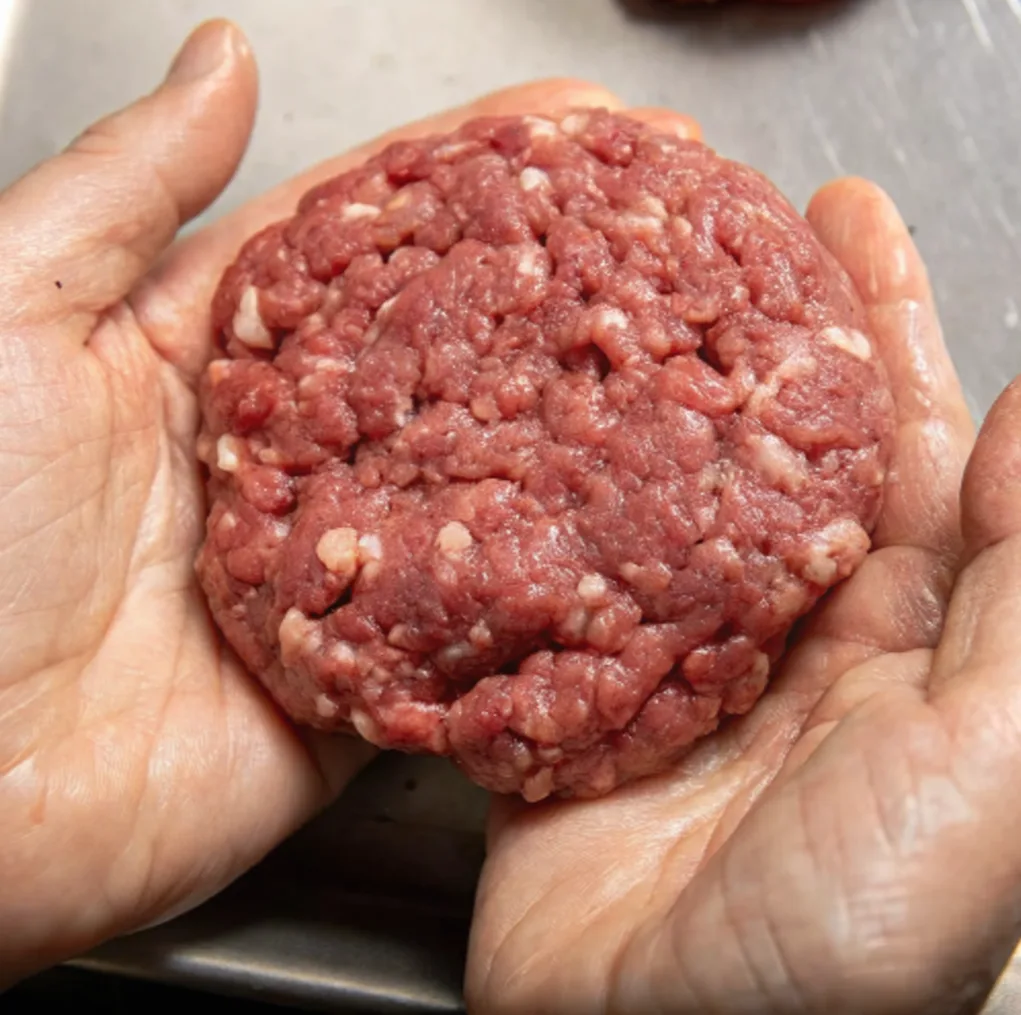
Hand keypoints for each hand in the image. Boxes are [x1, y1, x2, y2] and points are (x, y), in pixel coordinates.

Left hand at [0, 19, 696, 983]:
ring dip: (572, 426)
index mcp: (213, 363)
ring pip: (477, 485)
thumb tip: (219, 60)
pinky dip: (541, 581)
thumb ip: (123, 192)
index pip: (368, 246)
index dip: (469, 181)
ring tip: (680, 354)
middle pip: (446, 358)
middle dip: (554, 289)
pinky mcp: (363, 679)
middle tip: (666, 232)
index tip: (573, 128)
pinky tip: (632, 523)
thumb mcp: (7, 318)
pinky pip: (468, 626)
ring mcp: (337, 571)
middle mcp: (290, 460)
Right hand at [465, 180, 1020, 1013]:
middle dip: (767, 335)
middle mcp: (798, 639)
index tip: (849, 231)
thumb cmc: (835, 950)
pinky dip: (561, 501)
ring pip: (674, 496)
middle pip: (782, 451)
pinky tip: (540, 431)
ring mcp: (685, 661)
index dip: (880, 336)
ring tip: (630, 296)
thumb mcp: (984, 774)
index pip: (907, 453)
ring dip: (656, 399)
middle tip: (742, 223)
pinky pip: (575, 575)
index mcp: (907, 645)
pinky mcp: (583, 692)